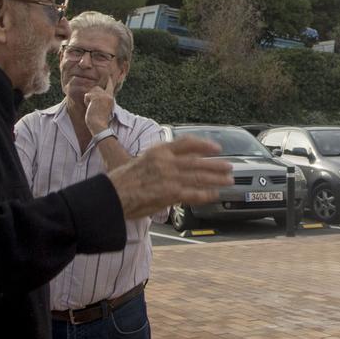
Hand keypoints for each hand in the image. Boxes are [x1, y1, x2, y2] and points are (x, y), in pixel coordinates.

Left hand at [83, 84, 115, 132]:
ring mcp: (102, 96)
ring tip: (93, 108)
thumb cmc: (99, 120)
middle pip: (95, 88)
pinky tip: (90, 108)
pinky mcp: (95, 97)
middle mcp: (108, 96)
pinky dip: (86, 102)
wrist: (99, 125)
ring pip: (90, 92)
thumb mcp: (103, 108)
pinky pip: (86, 96)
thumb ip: (101, 100)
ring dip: (88, 100)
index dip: (109, 82)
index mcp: (111, 99)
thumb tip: (93, 94)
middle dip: (91, 96)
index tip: (109, 77)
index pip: (110, 87)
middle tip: (94, 107)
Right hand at [107, 137, 231, 219]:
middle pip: (198, 161)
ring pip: (199, 176)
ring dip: (216, 179)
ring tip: (228, 181)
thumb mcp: (140, 162)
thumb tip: (174, 165)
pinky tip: (214, 195)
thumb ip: (158, 162)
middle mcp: (166, 161)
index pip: (186, 143)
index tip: (215, 148)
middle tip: (229, 167)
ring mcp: (169, 177)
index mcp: (158, 151)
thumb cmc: (120, 182)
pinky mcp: (169, 193)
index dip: (204, 145)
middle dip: (216, 165)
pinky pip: (193, 193)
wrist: (110, 196)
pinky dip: (206, 194)